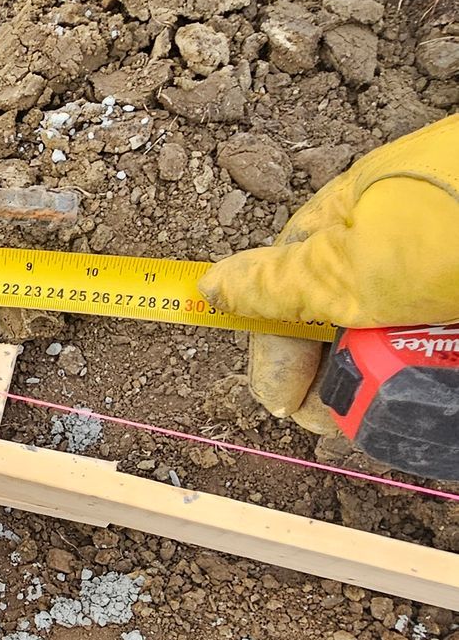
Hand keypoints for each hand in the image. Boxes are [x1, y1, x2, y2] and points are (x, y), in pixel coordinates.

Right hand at [199, 116, 458, 431]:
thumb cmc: (452, 217)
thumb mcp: (347, 262)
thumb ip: (274, 286)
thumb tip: (206, 288)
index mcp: (344, 229)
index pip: (284, 303)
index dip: (280, 359)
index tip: (289, 406)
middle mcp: (392, 258)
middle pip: (345, 342)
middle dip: (345, 389)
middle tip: (356, 421)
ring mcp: (436, 292)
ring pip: (399, 363)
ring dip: (398, 397)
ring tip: (409, 414)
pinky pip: (440, 373)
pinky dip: (439, 398)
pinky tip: (440, 404)